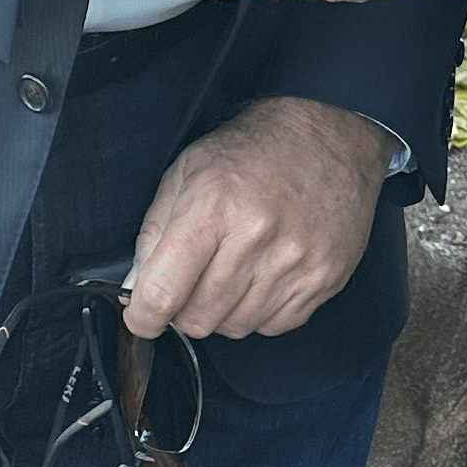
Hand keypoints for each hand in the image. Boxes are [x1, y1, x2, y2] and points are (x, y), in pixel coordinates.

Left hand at [122, 97, 390, 339]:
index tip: (142, 316)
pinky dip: (260, 310)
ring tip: (235, 267)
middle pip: (197, 319)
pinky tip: (265, 273)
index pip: (163, 292)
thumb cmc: (255, 150)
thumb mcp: (189, 171)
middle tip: (195, 277)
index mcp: (214, 204)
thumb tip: (137, 291)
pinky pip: (273, 326)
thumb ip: (154, 233)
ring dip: (224, 309)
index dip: (143, 316)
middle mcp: (257, 236)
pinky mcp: (323, 279)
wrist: (330, 138)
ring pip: (234, 328)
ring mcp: (295, 262)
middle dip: (184, 307)